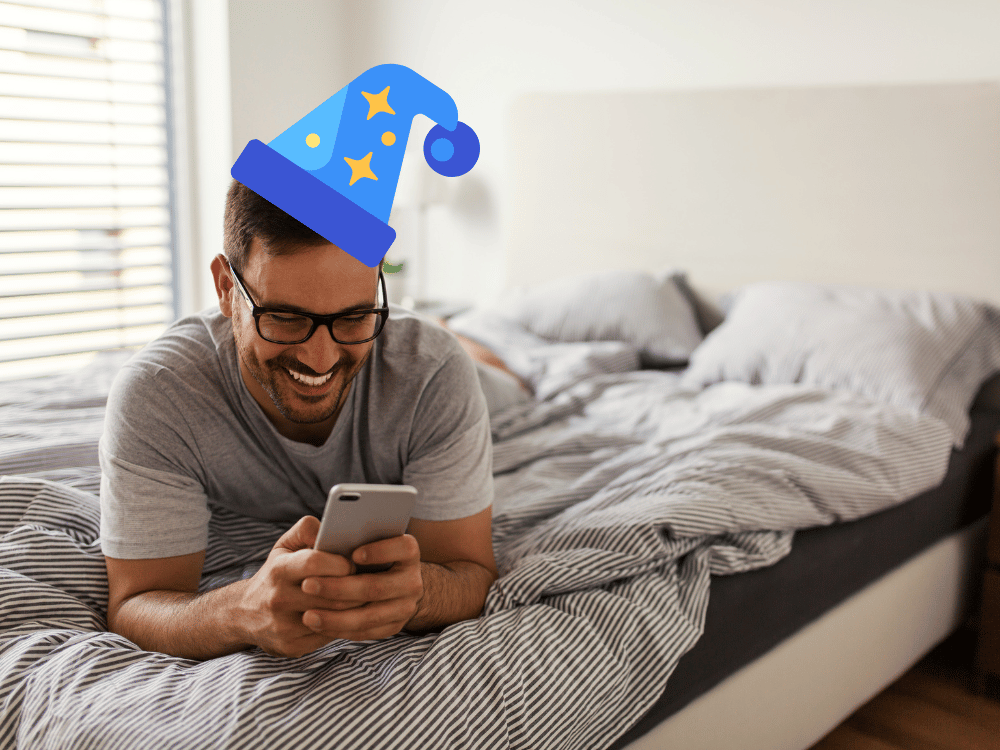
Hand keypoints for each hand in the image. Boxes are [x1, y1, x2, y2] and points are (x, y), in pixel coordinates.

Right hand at [237, 515, 358, 657]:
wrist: (244, 614)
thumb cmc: (275, 574)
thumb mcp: (283, 547)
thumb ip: (306, 530)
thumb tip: (328, 526)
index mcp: (278, 570)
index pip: (315, 562)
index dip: (340, 562)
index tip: (353, 562)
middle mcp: (278, 599)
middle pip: (330, 593)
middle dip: (355, 586)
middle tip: (369, 581)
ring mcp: (284, 626)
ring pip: (333, 617)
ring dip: (355, 607)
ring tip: (365, 597)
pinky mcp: (292, 646)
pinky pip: (328, 636)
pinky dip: (343, 625)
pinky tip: (350, 615)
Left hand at [299, 533, 423, 642]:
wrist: (396, 583)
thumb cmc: (368, 554)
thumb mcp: (366, 538)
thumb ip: (350, 533)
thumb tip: (321, 533)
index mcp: (408, 552)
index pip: (402, 548)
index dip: (380, 551)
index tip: (353, 554)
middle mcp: (412, 580)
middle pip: (376, 587)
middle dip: (339, 588)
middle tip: (307, 585)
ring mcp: (405, 607)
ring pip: (369, 616)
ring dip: (335, 617)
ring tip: (307, 615)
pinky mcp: (394, 626)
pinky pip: (366, 632)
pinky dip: (340, 630)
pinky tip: (318, 625)